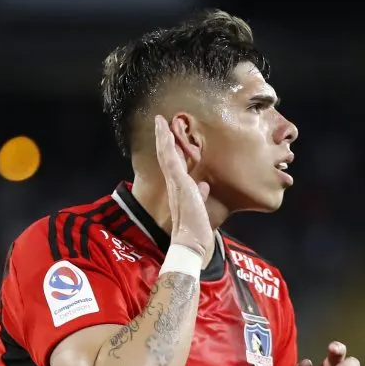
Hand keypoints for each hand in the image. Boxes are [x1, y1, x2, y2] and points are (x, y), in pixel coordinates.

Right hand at [154, 114, 213, 259]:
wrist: (192, 243)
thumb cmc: (196, 230)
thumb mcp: (200, 208)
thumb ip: (200, 195)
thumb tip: (204, 186)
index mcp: (180, 190)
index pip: (173, 166)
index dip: (170, 151)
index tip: (169, 138)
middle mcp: (175, 185)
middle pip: (166, 157)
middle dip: (164, 140)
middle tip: (160, 124)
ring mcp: (176, 183)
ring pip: (166, 155)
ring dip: (163, 137)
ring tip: (160, 122)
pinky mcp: (179, 183)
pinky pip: (171, 160)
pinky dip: (166, 145)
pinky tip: (165, 131)